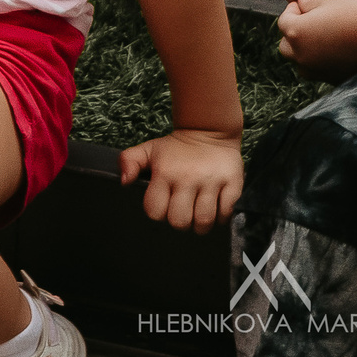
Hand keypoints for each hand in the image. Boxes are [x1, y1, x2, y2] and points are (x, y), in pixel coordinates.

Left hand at [117, 127, 243, 231]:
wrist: (208, 132)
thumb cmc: (175, 148)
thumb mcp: (148, 149)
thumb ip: (129, 162)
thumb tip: (124, 182)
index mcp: (164, 172)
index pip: (155, 210)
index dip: (157, 213)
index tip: (163, 207)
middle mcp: (187, 178)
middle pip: (180, 220)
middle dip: (179, 223)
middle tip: (182, 214)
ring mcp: (211, 182)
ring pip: (204, 220)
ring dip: (200, 225)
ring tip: (197, 216)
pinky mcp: (232, 184)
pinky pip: (226, 213)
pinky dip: (220, 218)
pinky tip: (215, 209)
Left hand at [278, 0, 356, 80]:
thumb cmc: (354, 14)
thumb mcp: (327, 2)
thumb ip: (307, 2)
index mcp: (295, 33)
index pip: (283, 21)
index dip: (293, 11)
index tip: (304, 6)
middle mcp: (301, 55)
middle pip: (286, 45)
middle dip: (293, 34)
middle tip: (310, 24)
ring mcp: (316, 70)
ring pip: (300, 62)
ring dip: (304, 52)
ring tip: (321, 40)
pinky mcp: (332, 80)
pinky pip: (319, 72)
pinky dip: (321, 63)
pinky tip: (335, 52)